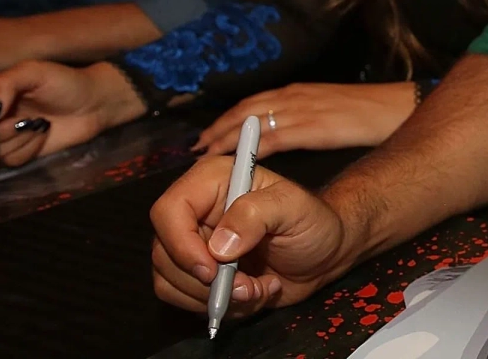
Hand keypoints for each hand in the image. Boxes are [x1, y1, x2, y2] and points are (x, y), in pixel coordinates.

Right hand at [0, 61, 146, 166]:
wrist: (92, 104)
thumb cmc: (63, 81)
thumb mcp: (33, 71)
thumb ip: (4, 84)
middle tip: (20, 118)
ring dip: (11, 141)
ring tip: (35, 124)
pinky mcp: (13, 154)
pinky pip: (5, 162)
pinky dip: (25, 150)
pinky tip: (40, 135)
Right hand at [149, 157, 351, 315]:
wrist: (323, 255)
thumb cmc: (312, 222)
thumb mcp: (294, 208)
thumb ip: (257, 214)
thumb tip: (219, 246)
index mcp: (212, 181)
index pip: (168, 211)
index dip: (181, 244)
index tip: (213, 270)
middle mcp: (195, 211)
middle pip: (164, 252)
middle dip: (206, 282)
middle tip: (248, 287)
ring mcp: (192, 244)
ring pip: (169, 280)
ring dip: (215, 297)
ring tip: (257, 289)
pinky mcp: (197, 273)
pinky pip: (183, 298)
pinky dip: (218, 306)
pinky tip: (252, 293)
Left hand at [193, 82, 417, 158]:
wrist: (397, 109)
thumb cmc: (366, 115)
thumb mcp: (327, 112)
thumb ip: (302, 122)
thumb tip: (275, 143)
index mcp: (296, 93)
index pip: (250, 104)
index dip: (226, 120)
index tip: (206, 137)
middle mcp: (293, 97)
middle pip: (244, 111)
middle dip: (218, 129)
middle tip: (195, 149)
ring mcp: (303, 109)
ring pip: (252, 121)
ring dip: (226, 138)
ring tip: (206, 156)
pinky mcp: (313, 127)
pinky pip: (274, 136)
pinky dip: (251, 148)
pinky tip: (237, 161)